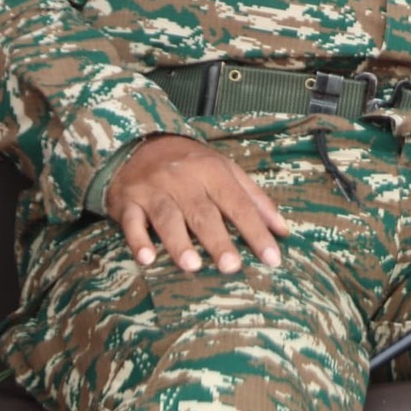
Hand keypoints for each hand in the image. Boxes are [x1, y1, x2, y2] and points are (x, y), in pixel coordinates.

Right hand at [105, 134, 289, 273]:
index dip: (256, 231)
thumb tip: (282, 230)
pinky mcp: (128, 201)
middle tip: (232, 267)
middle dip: (218, 240)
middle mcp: (185, 180)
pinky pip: (131, 222)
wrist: (142, 144)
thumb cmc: (192, 164)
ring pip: (168, 217)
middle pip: (204, 213)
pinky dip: (138, 240)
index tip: (271, 258)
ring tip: (192, 266)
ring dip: (179, 242)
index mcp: (214, 172)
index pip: (239, 205)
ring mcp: (155, 190)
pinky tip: (146, 259)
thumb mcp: (227, 172)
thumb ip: (255, 200)